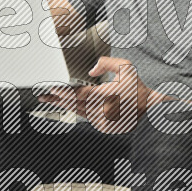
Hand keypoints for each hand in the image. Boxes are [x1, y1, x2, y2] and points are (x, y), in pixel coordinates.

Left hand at [39, 56, 153, 133]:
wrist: (148, 110)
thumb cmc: (136, 87)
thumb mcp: (126, 67)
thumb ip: (107, 63)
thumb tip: (91, 71)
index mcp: (111, 95)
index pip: (83, 94)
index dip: (66, 92)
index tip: (53, 89)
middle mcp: (106, 110)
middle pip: (76, 104)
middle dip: (58, 99)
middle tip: (43, 95)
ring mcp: (104, 121)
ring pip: (78, 111)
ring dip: (64, 105)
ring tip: (49, 99)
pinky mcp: (103, 127)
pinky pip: (85, 117)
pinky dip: (75, 110)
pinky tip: (65, 105)